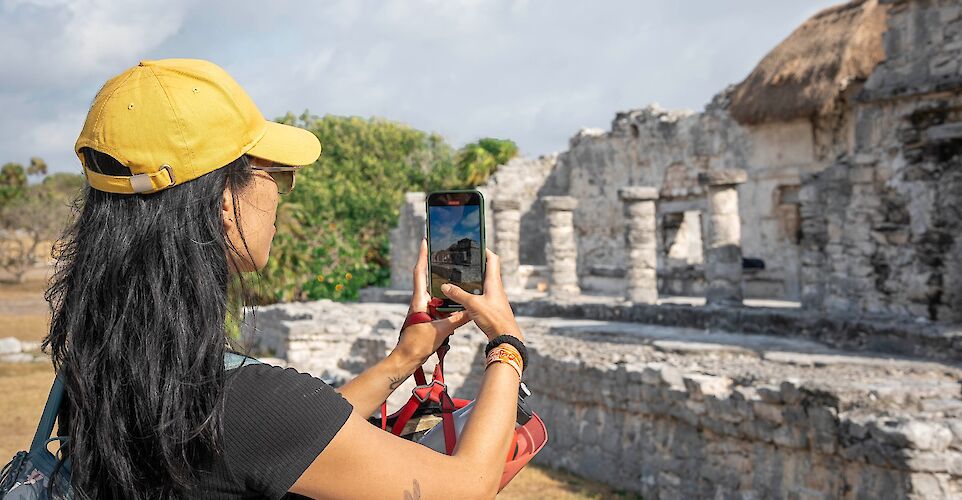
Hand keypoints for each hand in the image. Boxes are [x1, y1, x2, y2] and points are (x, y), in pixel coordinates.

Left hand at [394, 239, 471, 366]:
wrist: (406, 359)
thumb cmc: (418, 344)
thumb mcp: (442, 330)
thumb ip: (457, 319)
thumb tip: (472, 310)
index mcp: (419, 300)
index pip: (420, 272)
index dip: (422, 256)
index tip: (426, 241)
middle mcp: (419, 301)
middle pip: (425, 277)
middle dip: (432, 264)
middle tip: (443, 251)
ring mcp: (421, 309)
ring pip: (432, 291)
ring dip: (440, 281)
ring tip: (452, 271)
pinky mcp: (425, 318)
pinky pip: (436, 303)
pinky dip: (444, 298)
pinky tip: (454, 298)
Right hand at [440, 248, 523, 342]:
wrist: (505, 336)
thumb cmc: (494, 318)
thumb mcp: (472, 304)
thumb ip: (458, 294)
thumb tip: (445, 286)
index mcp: (494, 281)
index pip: (492, 259)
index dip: (485, 250)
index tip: (475, 245)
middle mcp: (495, 287)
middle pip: (487, 270)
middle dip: (476, 264)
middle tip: (463, 260)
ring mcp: (494, 297)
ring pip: (484, 283)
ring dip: (474, 279)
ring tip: (459, 277)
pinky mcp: (492, 307)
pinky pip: (482, 295)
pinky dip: (473, 292)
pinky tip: (463, 296)